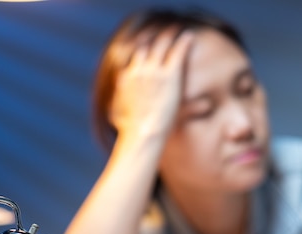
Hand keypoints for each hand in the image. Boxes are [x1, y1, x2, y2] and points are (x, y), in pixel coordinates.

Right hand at [109, 30, 193, 144]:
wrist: (142, 133)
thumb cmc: (130, 130)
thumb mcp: (115, 115)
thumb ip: (115, 107)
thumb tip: (111, 112)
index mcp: (125, 77)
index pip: (131, 56)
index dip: (140, 52)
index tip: (146, 50)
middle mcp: (138, 70)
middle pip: (145, 46)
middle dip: (153, 40)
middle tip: (163, 36)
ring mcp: (154, 71)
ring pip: (161, 43)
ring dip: (168, 36)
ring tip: (176, 31)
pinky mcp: (169, 74)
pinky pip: (177, 51)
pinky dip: (183, 42)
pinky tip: (189, 37)